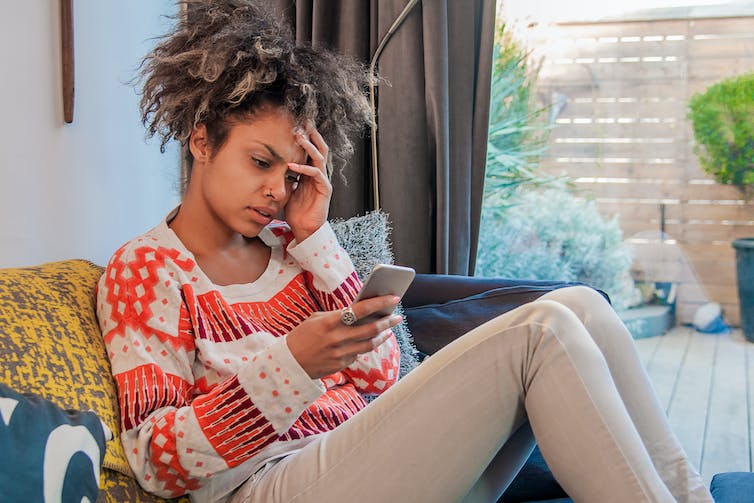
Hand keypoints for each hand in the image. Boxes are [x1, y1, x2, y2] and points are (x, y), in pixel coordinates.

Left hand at [284, 122, 331, 242]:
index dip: (305, 136)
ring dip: (309, 146)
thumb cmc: (296, 210)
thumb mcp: (286, 188)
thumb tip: (270, 164)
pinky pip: (316, 175)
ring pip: (320, 157)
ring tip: (298, 136)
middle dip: (311, 134)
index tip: (295, 123)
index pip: (311, 149)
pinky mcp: (325, 190)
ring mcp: (323, 181)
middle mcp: (319, 173)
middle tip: (301, 122)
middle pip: (320, 147)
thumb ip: (284, 175)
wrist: (304, 229)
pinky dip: (304, 168)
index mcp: (311, 172)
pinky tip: (292, 165)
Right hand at [287, 295, 401, 378]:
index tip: (393, 297)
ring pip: (370, 344)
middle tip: (397, 316)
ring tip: (388, 330)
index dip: (380, 303)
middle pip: (371, 329)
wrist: (288, 363)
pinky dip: (364, 346)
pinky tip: (368, 341)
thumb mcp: (316, 319)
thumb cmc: (302, 336)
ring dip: (382, 336)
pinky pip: (358, 354)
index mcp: (331, 322)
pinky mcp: (341, 365)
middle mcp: (338, 338)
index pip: (361, 309)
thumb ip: (337, 315)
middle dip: (387, 321)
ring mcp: (341, 353)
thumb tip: (359, 311)